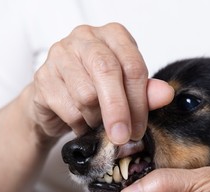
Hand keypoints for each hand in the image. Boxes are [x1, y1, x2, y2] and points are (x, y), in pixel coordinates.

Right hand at [26, 23, 173, 142]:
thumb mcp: (126, 90)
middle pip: (107, 72)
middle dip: (118, 111)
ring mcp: (60, 55)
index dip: (139, 101)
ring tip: (96, 121)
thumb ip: (146, 92)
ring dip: (95, 119)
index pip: (133, 65)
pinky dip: (78, 124)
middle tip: (123, 136)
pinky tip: (80, 122)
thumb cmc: (96, 91)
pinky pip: (67, 108)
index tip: (139, 127)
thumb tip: (166, 95)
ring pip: (86, 94)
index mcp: (113, 36)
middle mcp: (85, 38)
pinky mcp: (42, 77)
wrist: (56, 101)